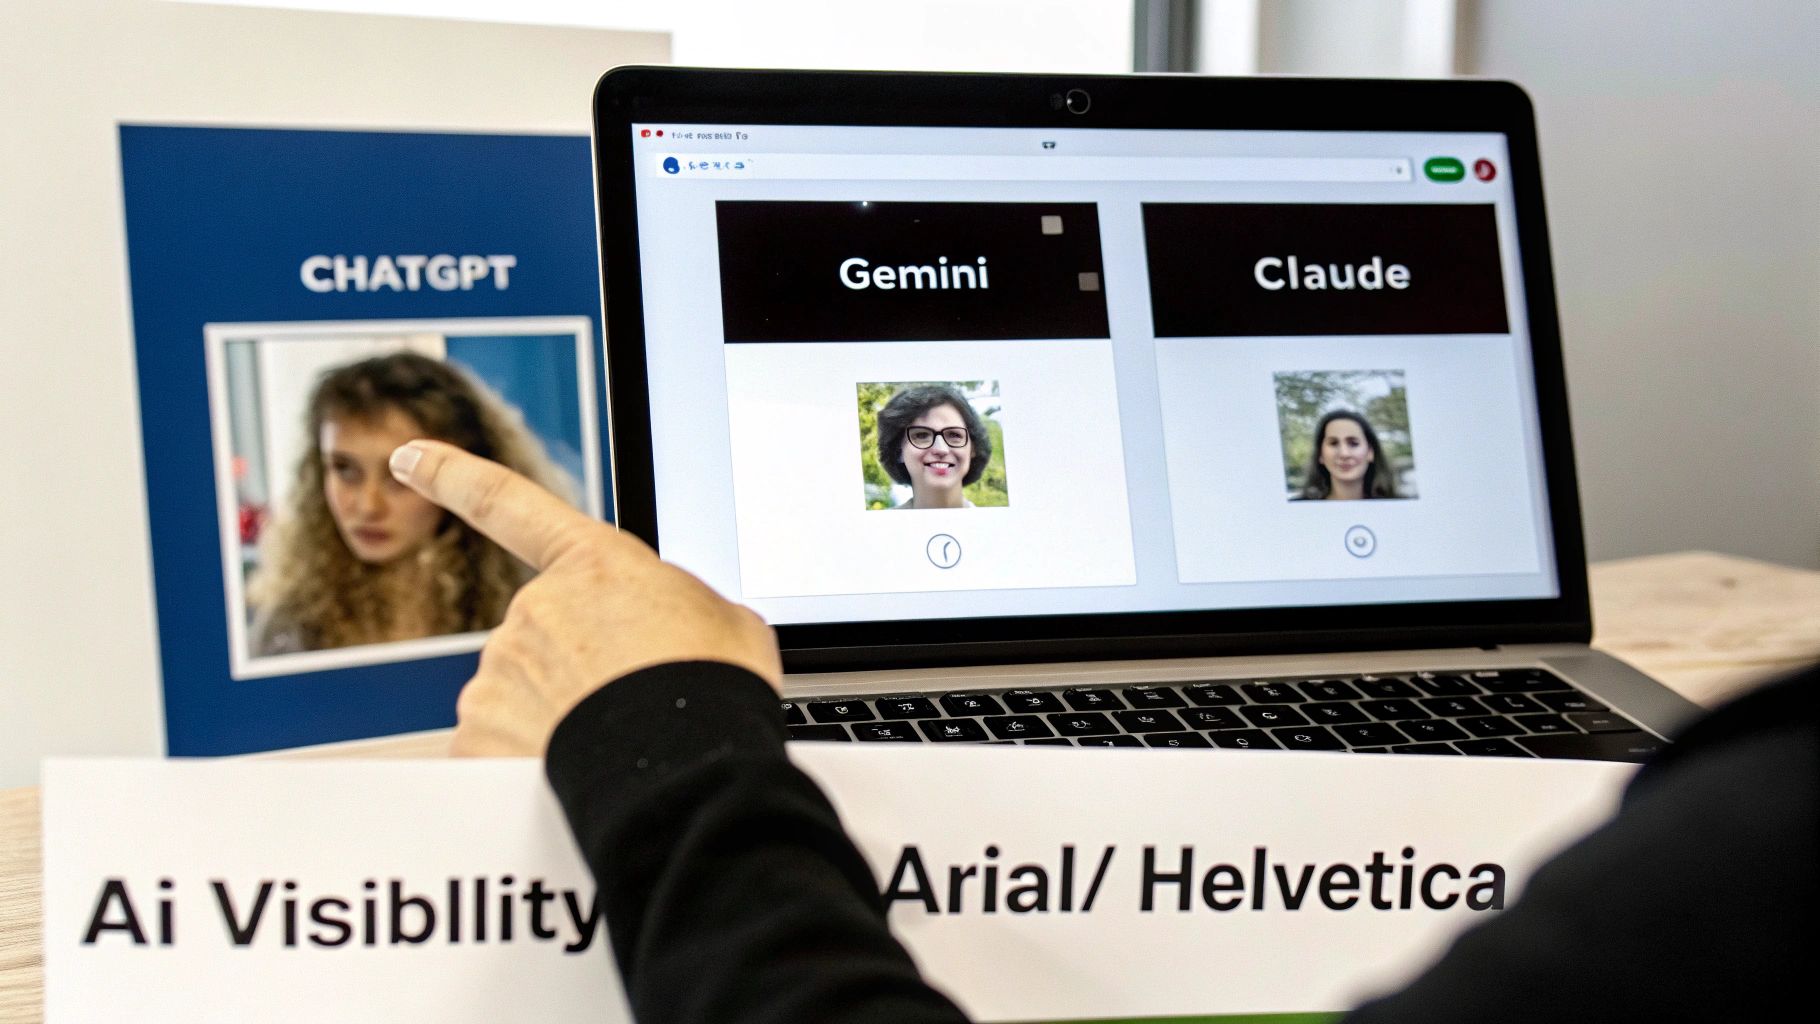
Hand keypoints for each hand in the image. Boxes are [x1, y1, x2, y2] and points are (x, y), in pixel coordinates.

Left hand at [389, 440, 782, 756]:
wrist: (686, 772)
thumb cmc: (711, 691)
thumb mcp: (723, 620)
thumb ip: (674, 605)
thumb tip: (663, 626)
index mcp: (592, 564)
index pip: (506, 502)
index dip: (451, 475)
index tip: (409, 459)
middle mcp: (532, 610)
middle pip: (541, 636)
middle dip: (576, 668)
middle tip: (631, 701)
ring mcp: (497, 673)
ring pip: (519, 697)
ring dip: (557, 717)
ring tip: (615, 740)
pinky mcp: (477, 737)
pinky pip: (498, 749)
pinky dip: (528, 763)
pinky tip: (575, 771)